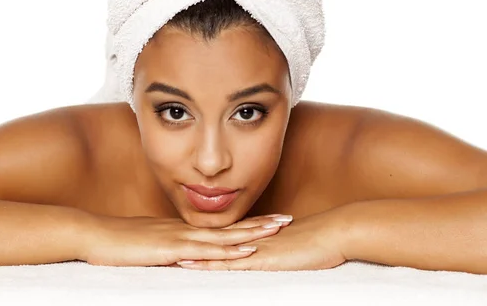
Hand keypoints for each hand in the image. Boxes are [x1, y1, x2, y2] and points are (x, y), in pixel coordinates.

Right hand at [79, 214, 291, 266]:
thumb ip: (164, 249)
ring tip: (277, 230)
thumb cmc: (115, 242)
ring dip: (252, 233)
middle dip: (259, 224)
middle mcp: (185, 230)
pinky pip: (204, 250)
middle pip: (229, 227)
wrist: (93, 234)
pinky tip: (246, 249)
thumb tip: (179, 256)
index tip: (267, 222)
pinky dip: (228, 249)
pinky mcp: (170, 248)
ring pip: (223, 235)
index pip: (219, 227)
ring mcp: (179, 237)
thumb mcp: (146, 245)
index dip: (244, 225)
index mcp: (181, 230)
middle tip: (286, 220)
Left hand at [176, 209, 347, 270]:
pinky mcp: (261, 260)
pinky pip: (230, 264)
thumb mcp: (291, 246)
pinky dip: (211, 265)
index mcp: (254, 238)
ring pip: (216, 254)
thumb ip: (277, 249)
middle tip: (167, 249)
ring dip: (193, 257)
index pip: (222, 239)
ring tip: (170, 258)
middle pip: (213, 244)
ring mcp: (253, 249)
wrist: (334, 233)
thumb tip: (269, 253)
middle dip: (190, 247)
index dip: (201, 241)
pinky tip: (195, 267)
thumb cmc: (318, 242)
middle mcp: (249, 241)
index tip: (182, 242)